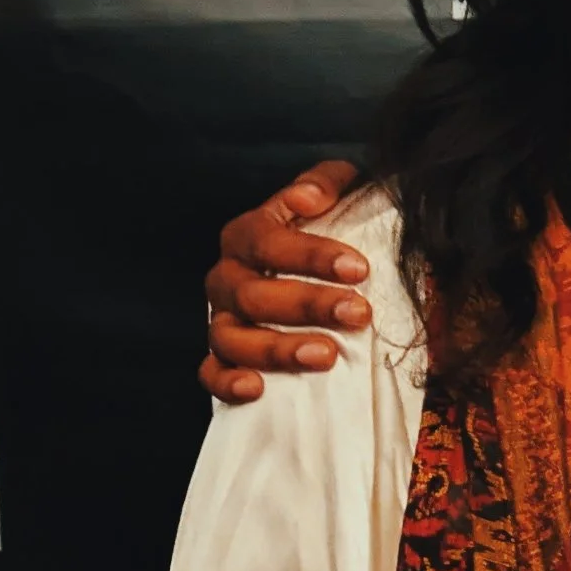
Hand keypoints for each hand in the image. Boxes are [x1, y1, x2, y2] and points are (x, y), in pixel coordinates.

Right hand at [200, 164, 368, 401]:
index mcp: (246, 235)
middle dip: (309, 305)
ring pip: (232, 337)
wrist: (304, 272)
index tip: (358, 268)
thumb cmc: (321, 232)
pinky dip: (228, 382)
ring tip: (326, 356)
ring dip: (277, 349)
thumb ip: (324, 182)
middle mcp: (226, 277)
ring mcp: (221, 319)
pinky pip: (211, 372)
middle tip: (358, 313)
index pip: (268, 241)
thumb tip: (311, 197)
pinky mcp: (221, 356)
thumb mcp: (330, 195)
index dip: (312, 255)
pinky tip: (257, 389)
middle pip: (254, 294)